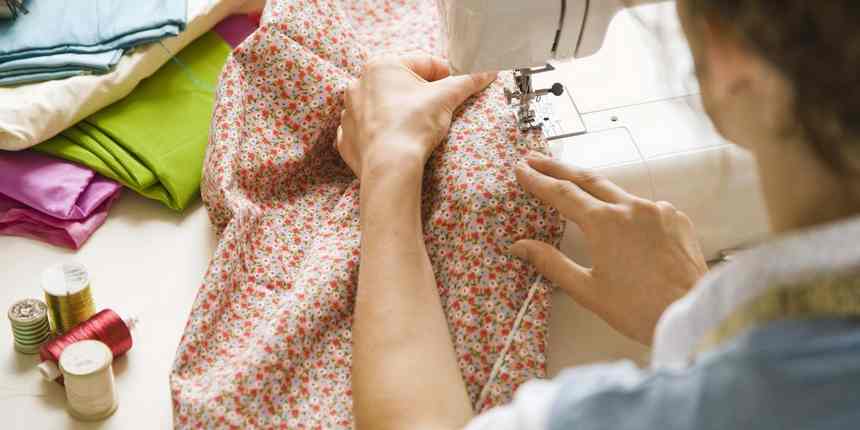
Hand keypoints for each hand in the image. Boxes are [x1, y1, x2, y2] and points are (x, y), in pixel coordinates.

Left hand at [336, 54, 495, 177]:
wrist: (389, 166)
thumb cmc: (414, 125)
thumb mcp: (447, 98)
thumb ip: (468, 81)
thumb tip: (488, 71)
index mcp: (382, 65)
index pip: (424, 63)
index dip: (446, 74)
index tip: (458, 88)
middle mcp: (359, 83)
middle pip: (402, 83)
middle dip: (421, 94)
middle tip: (439, 110)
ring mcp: (349, 111)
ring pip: (383, 105)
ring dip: (400, 112)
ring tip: (418, 128)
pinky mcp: (347, 136)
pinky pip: (368, 129)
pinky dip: (382, 133)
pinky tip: (397, 141)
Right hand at [510, 152, 707, 344]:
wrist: (692, 314)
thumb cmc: (639, 309)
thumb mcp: (587, 289)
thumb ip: (550, 263)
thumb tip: (520, 246)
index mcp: (605, 223)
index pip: (562, 193)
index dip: (538, 180)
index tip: (521, 169)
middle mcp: (631, 207)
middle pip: (586, 179)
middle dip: (557, 168)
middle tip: (535, 158)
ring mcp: (656, 210)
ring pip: (616, 191)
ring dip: (591, 187)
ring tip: (572, 185)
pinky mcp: (675, 218)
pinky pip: (642, 207)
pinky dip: (624, 208)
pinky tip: (618, 220)